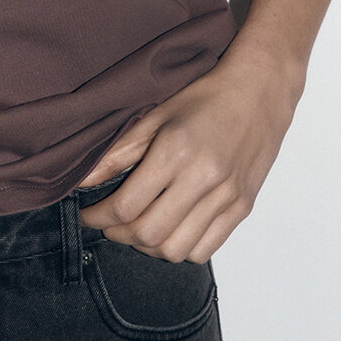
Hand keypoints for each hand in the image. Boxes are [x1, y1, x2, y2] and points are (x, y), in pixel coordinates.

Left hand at [77, 42, 302, 262]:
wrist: (258, 91)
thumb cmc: (204, 98)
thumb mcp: (155, 116)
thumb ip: (118, 153)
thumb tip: (82, 182)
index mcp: (174, 151)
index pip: (126, 206)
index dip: (98, 217)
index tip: (88, 214)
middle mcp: (202, 178)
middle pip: (148, 234)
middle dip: (118, 235)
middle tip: (107, 224)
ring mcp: (226, 197)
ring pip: (175, 250)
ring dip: (147, 247)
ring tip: (137, 228)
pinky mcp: (242, 207)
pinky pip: (204, 250)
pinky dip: (180, 249)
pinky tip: (169, 229)